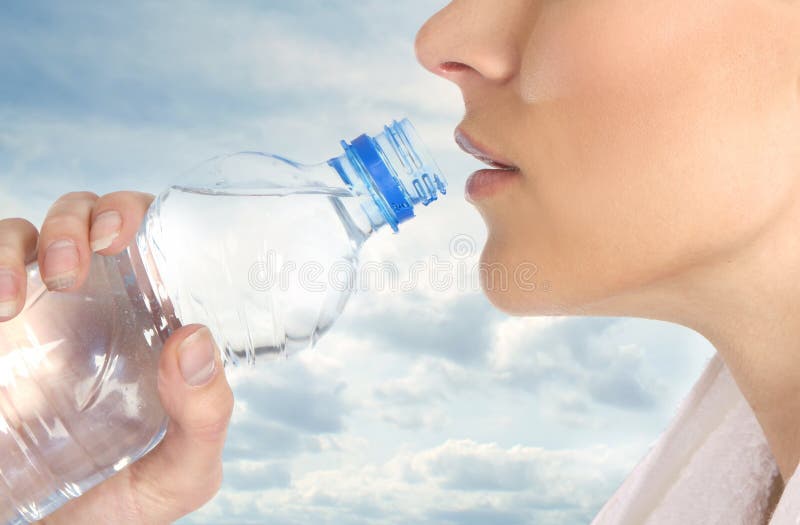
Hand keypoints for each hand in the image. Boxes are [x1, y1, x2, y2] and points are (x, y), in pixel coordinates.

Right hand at [0, 191, 233, 523]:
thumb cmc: (120, 503)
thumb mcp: (179, 472)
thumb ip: (204, 419)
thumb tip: (198, 339)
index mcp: (149, 325)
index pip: (153, 243)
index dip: (143, 214)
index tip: (132, 232)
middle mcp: (92, 308)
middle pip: (87, 221)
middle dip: (85, 216)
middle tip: (91, 254)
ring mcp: (36, 318)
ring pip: (26, 236)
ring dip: (32, 239)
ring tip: (42, 285)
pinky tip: (1, 308)